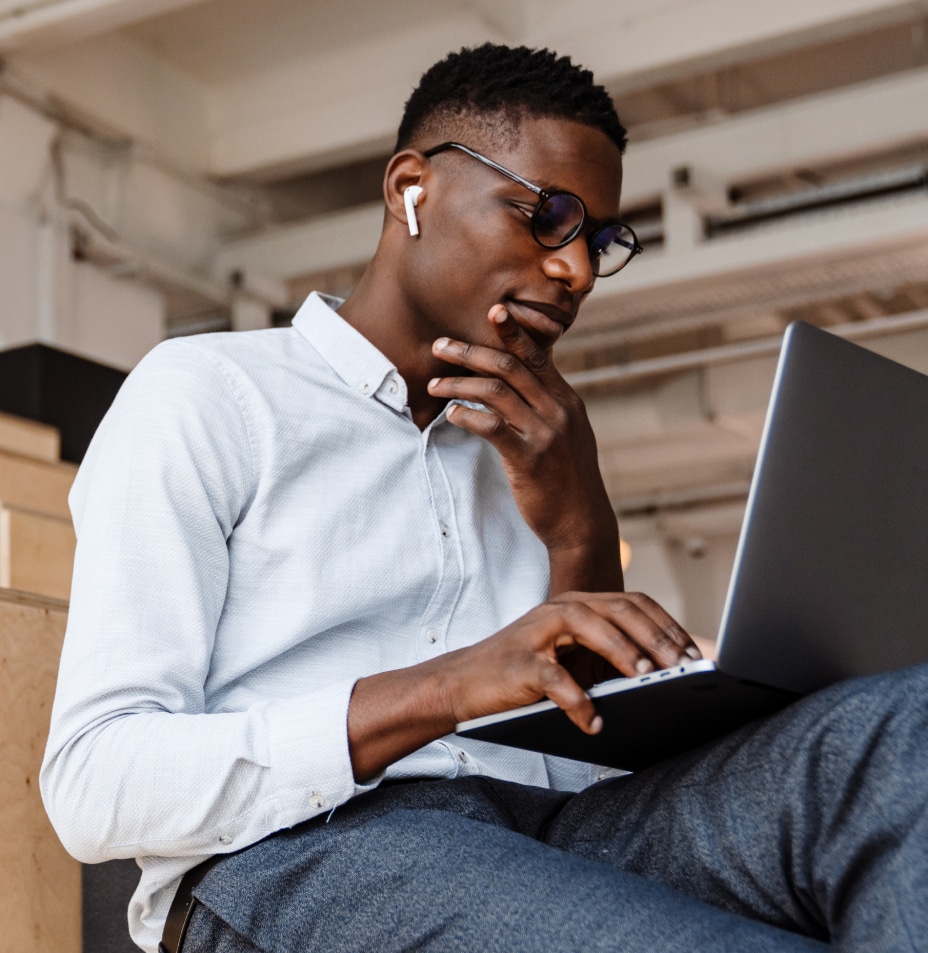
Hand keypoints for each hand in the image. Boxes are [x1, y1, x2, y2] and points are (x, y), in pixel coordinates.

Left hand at [428, 305, 619, 588]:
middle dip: (470, 351)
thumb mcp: (567, 433)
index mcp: (566, 399)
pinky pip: (492, 427)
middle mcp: (558, 410)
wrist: (581, 522)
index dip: (512, 331)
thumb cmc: (567, 478)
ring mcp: (545, 433)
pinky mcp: (529, 458)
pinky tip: (451, 414)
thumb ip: (548, 404)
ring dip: (459, 384)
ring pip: (496, 392)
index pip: (537, 355)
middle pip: (509, 366)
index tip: (492, 310)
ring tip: (434, 384)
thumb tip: (525, 380)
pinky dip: (467, 415)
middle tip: (440, 344)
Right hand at [440, 590, 700, 734]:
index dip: (667, 624)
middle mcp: (559, 609)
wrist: (462, 683)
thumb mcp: (570, 657)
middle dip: (655, 636)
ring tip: (647, 677)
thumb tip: (661, 673)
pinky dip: (577, 700)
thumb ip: (607, 655)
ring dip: (621, 651)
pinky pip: (554, 677)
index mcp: (576, 604)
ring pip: (588, 626)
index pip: (632, 603)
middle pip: (617, 609)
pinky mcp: (519, 661)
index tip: (694, 652)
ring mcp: (537, 631)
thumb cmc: (523, 673)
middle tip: (682, 665)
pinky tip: (594, 721)